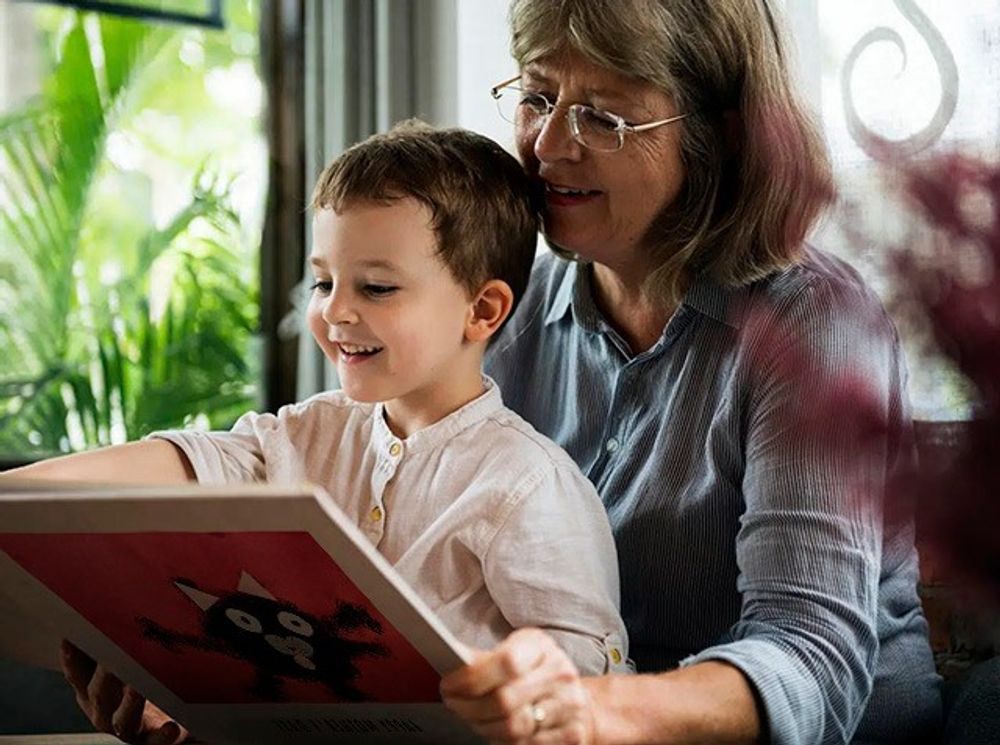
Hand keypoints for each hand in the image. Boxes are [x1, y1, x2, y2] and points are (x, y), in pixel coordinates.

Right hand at [61, 640, 187, 743]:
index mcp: (92, 690)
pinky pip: (157, 742)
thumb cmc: (142, 682)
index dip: (74, 653)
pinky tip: (173, 728)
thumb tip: (116, 590)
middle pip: (101, 693)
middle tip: (118, 650)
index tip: (75, 631)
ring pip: (124, 718)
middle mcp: (104, 711)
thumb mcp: (122, 660)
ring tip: (139, 685)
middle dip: (108, 670)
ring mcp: (128, 729)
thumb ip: (116, 635)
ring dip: (132, 701)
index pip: (77, 671)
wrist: (171, 722)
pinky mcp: (154, 741)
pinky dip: (163, 737)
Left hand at [440, 628, 594, 743]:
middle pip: (505, 700)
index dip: (472, 678)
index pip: (506, 662)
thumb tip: (452, 659)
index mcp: (541, 646)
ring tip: (473, 719)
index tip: (449, 685)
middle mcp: (559, 673)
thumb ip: (485, 658)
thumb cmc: (535, 673)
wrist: (574, 699)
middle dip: (469, 708)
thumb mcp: (515, 652)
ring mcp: (569, 705)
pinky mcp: (572, 734)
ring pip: (513, 728)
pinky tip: (496, 731)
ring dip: (483, 728)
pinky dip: (504, 742)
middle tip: (453, 705)